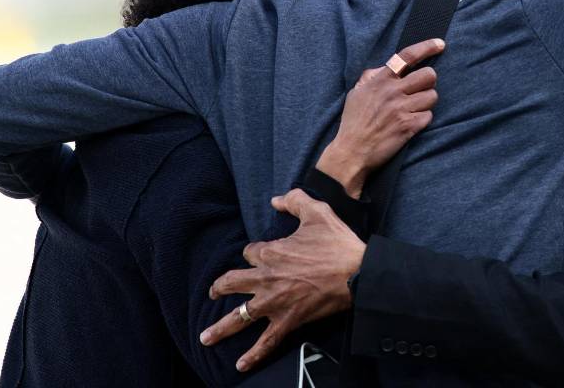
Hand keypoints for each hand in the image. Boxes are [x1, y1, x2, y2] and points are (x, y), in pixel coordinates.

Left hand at [201, 189, 365, 371]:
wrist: (358, 273)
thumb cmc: (338, 243)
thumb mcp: (317, 212)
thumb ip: (295, 201)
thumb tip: (276, 199)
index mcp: (270, 252)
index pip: (250, 252)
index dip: (256, 252)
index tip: (264, 254)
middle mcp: (266, 278)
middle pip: (231, 283)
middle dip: (220, 288)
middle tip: (214, 293)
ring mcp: (274, 302)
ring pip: (240, 316)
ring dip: (221, 329)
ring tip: (206, 337)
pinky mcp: (288, 321)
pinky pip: (266, 341)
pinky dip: (253, 354)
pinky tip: (240, 364)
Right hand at [316, 38, 443, 197]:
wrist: (351, 151)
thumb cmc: (353, 122)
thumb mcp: (356, 92)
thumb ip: (372, 77)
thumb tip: (386, 67)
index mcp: (380, 80)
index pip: (407, 56)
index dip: (427, 47)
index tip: (440, 44)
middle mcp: (392, 92)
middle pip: (429, 75)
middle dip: (428, 82)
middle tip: (420, 90)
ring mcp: (402, 109)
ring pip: (432, 96)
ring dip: (426, 102)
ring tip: (413, 109)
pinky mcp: (409, 127)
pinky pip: (429, 116)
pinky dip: (422, 120)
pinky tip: (411, 123)